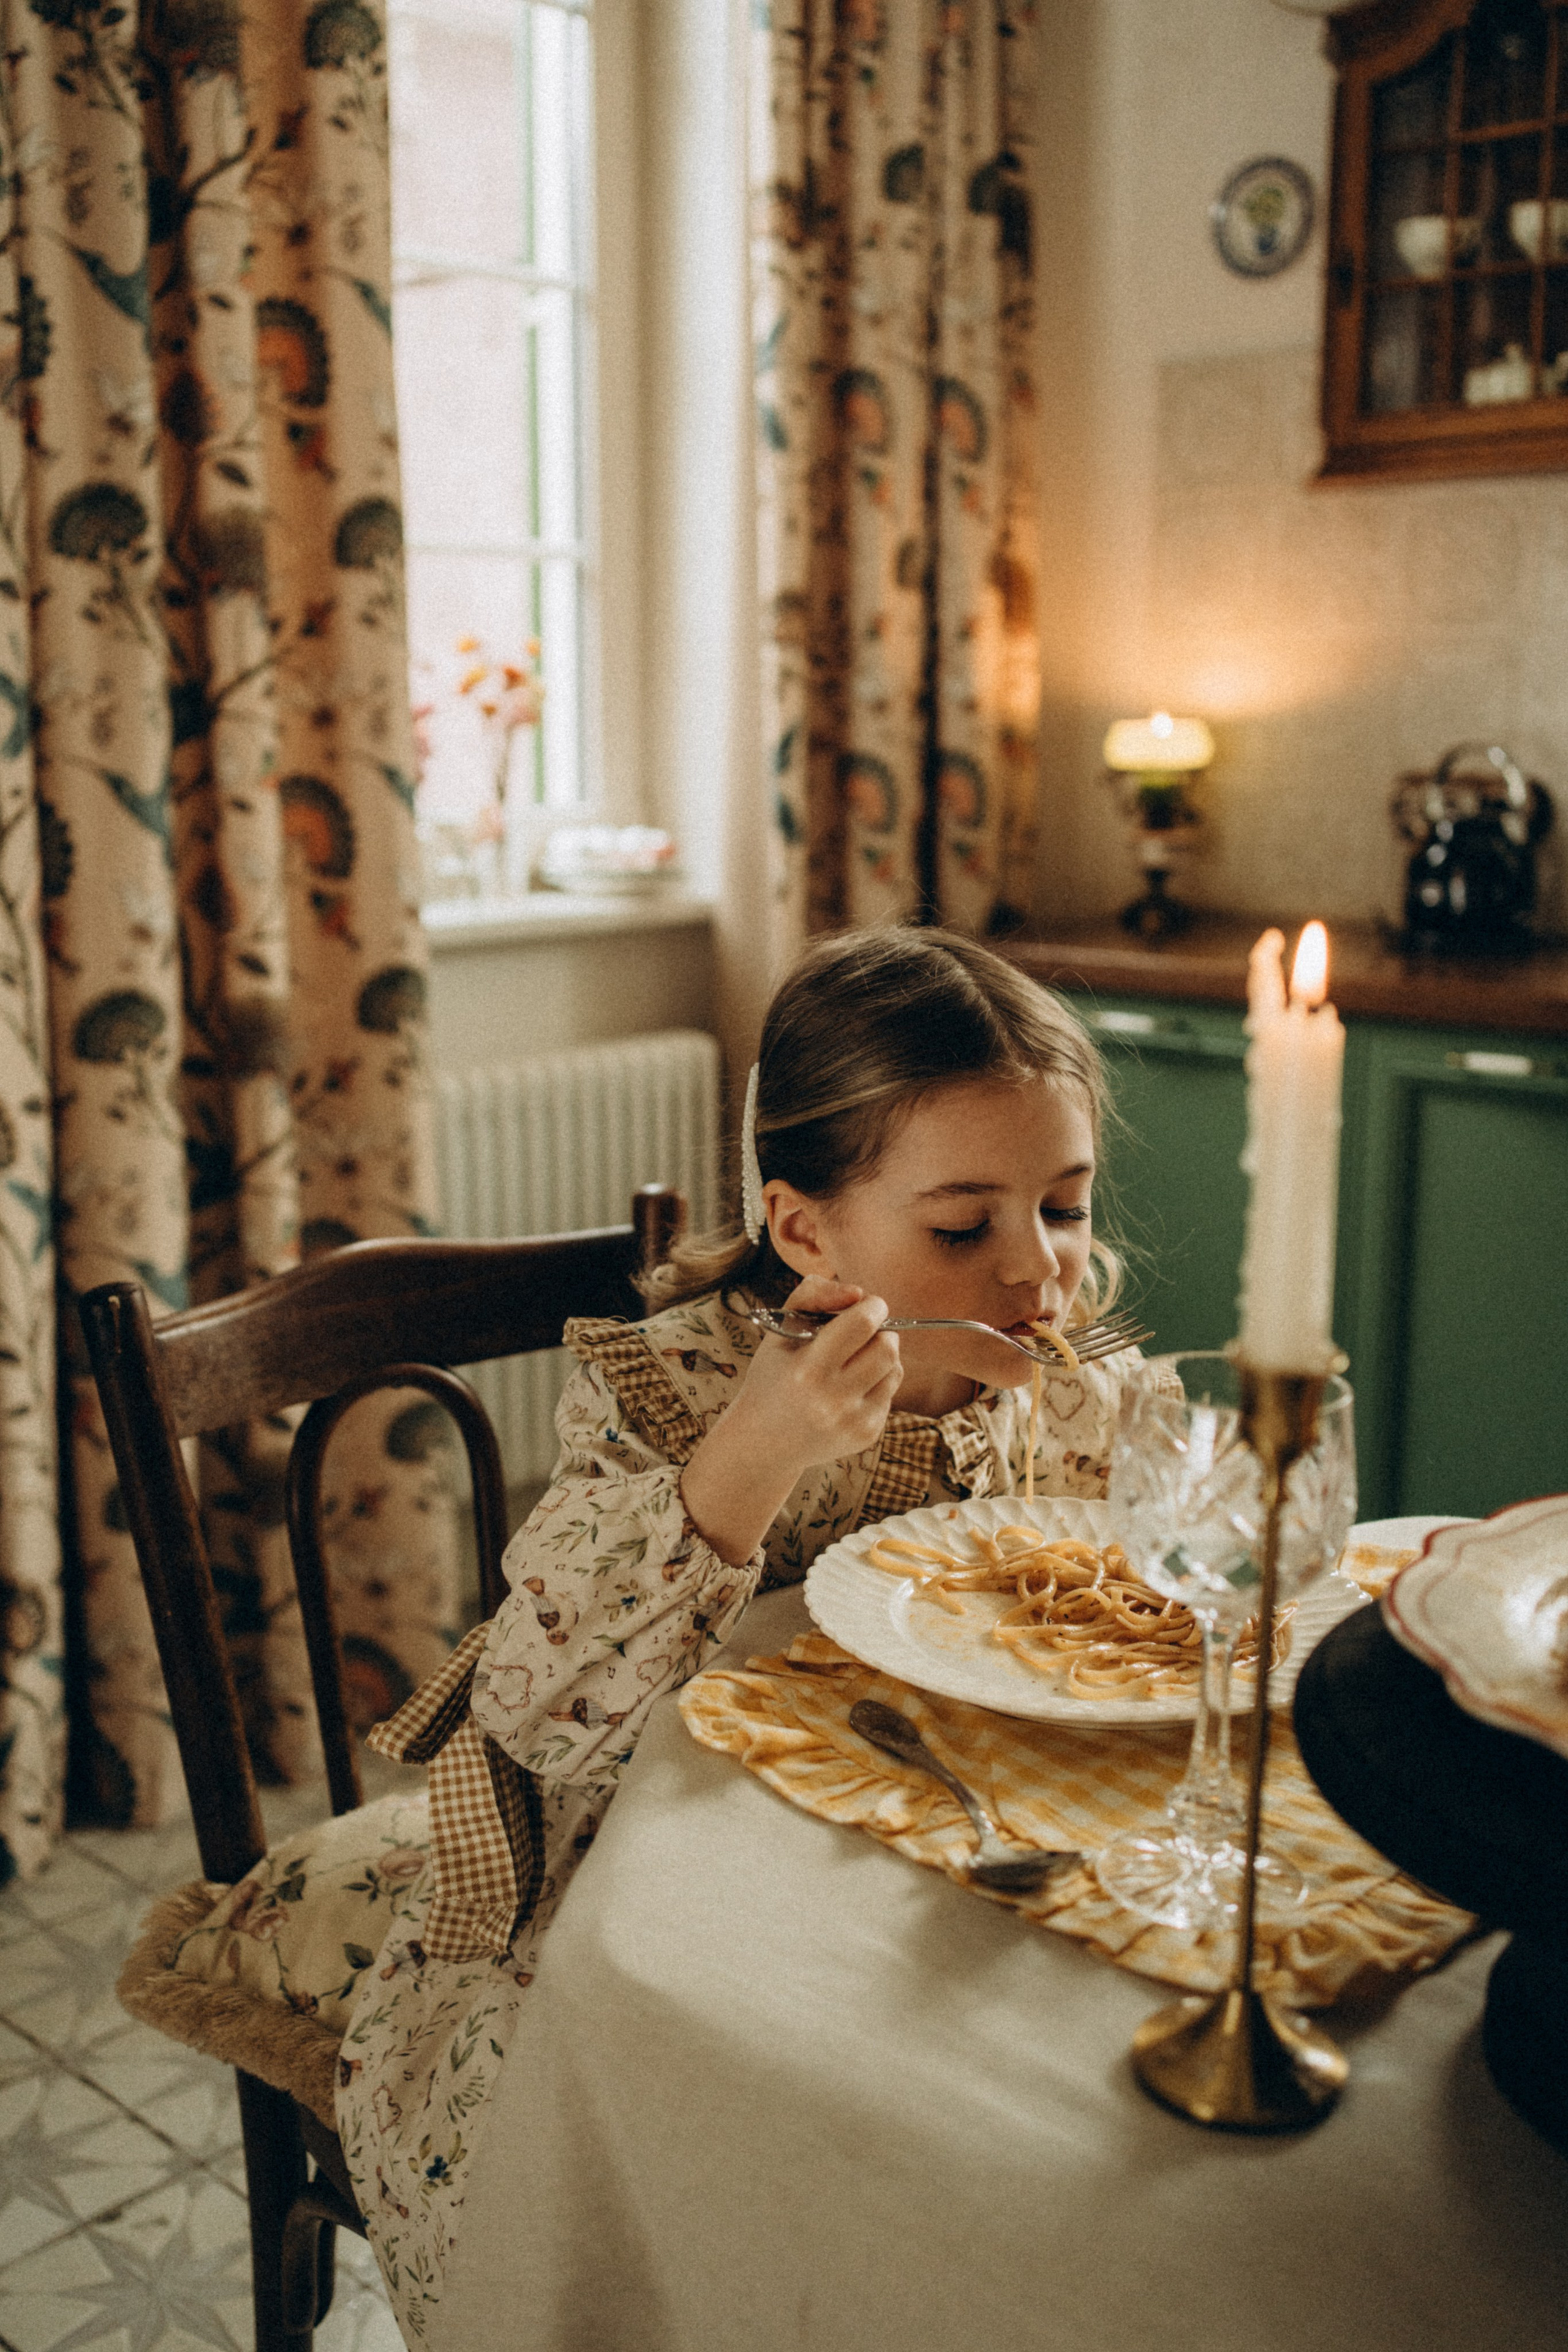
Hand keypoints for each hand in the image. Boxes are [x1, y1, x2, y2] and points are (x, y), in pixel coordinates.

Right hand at [730, 1277, 901, 1473]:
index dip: (873, 1306)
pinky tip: (852, 1388)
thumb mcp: (779, 1330)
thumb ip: (812, 1296)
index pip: (862, 1324)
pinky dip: (877, 1383)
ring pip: (895, 1370)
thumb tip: (857, 1293)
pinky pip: (890, 1394)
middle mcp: (832, 1400)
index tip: (867, 1305)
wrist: (762, 1443)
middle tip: (864, 1332)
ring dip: (883, 1356)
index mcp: (807, 1369)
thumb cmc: (772, 1377)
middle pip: (887, 1347)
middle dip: (882, 1331)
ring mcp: (852, 1421)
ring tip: (857, 1359)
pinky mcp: (866, 1435)